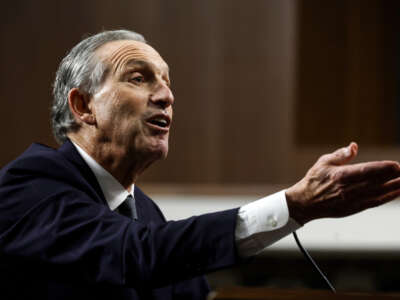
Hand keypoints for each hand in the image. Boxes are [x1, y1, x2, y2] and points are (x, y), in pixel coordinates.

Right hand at [285, 142, 399, 224]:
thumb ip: (341, 155)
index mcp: (340, 176)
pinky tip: (398, 192)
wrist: (305, 203)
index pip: (366, 171)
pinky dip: (388, 197)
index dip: (383, 169)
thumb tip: (354, 146)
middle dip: (394, 177)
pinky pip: (375, 202)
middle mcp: (348, 189)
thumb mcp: (324, 162)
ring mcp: (353, 200)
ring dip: (395, 187)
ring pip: (379, 193)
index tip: (396, 165)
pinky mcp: (354, 208)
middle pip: (376, 182)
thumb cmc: (314, 180)